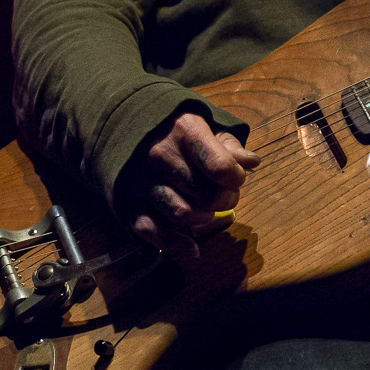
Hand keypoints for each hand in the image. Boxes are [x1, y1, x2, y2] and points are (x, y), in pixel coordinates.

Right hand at [124, 113, 259, 257]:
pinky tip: (192, 246)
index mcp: (184, 131)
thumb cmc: (171, 128)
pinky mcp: (127, 201)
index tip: (235, 178)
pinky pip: (152, 232)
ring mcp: (142, 180)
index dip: (236, 179)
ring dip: (203, 218)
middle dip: (225, 200)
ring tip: (206, 209)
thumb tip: (251, 163)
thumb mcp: (202, 124)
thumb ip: (228, 145)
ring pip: (184, 215)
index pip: (221, 167)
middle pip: (207, 196)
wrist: (118, 123)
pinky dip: (175, 245)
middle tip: (224, 195)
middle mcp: (161, 155)